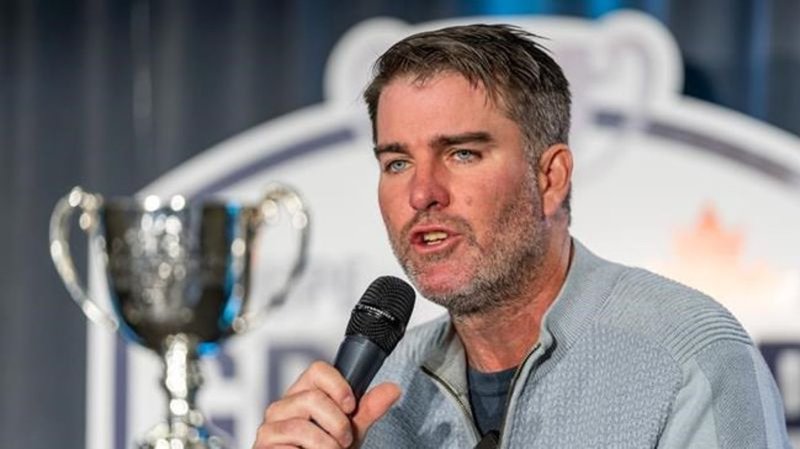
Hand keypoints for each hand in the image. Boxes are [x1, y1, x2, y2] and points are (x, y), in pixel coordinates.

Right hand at [252, 360, 400, 448]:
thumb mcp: (351, 430)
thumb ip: (368, 409)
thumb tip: (392, 389)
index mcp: (304, 394)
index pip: (317, 370)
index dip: (338, 385)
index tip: (351, 406)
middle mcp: (284, 406)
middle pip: (313, 398)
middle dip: (338, 424)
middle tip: (343, 441)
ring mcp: (270, 426)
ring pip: (303, 426)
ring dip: (327, 446)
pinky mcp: (264, 446)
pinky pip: (291, 447)